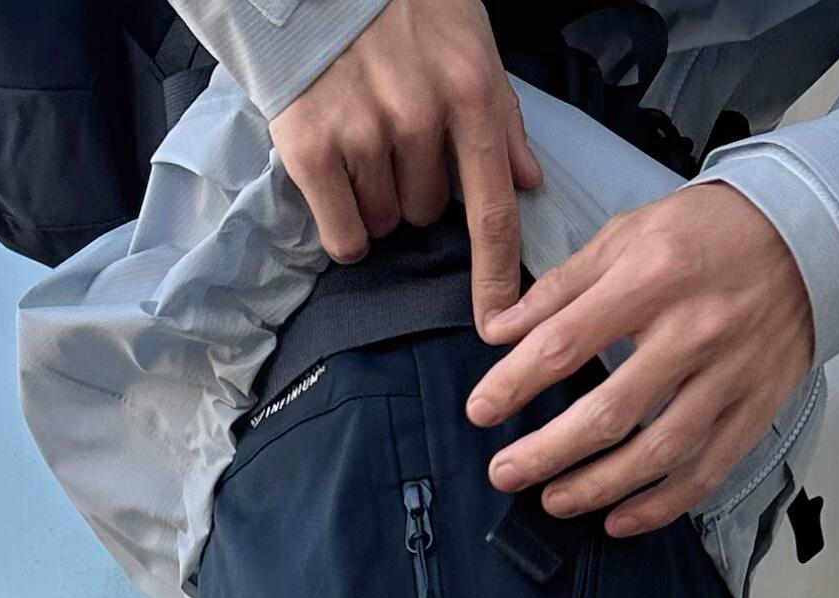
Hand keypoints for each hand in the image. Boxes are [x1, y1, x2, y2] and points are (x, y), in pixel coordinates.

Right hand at [271, 0, 543, 335]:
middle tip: (390, 137)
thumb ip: (500, 114)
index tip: (498, 325)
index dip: (497, 277)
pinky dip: (342, 221)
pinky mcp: (311, 148)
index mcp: (468, 95)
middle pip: (427, 215)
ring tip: (358, 137)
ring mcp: (363, 134)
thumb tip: (527, 182)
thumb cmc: (401, 4)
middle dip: (412, 190)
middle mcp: (419, 118)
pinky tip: (335, 175)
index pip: (492, 210)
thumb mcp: (469, 41)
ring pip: (384, 224)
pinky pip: (343, 234)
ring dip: (374, 199)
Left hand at [464, 181, 814, 534]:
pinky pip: (704, 472)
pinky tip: (619, 519)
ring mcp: (728, 377)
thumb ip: (564, 285)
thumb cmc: (710, 233)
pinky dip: (659, 506)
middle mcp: (693, 331)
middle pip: (607, 413)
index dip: (516, 384)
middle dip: (546, 452)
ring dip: (596, 488)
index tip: (481, 410)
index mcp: (652, 278)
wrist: (807, 236)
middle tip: (505, 472)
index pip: (566, 343)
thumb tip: (501, 329)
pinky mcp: (754, 408)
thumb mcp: (630, 233)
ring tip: (553, 501)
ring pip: (655, 454)